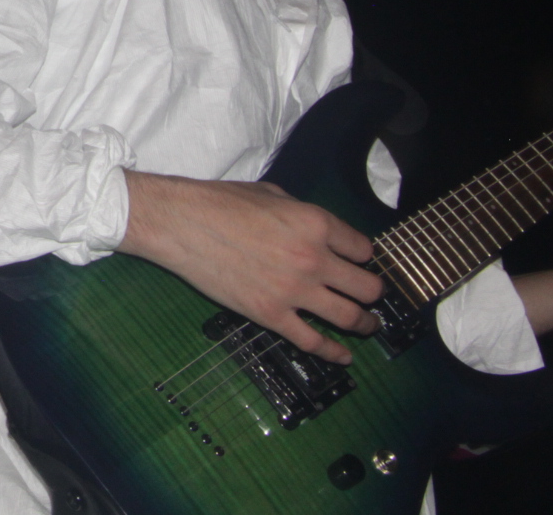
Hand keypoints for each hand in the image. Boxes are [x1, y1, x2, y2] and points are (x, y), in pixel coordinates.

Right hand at [120, 171, 384, 363]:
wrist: (180, 224)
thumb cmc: (219, 202)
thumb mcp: (270, 195)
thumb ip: (301, 214)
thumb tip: (315, 231)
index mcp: (315, 224)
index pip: (363, 249)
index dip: (363, 256)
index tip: (359, 262)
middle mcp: (314, 259)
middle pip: (368, 287)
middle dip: (372, 293)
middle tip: (368, 295)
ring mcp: (294, 291)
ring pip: (350, 317)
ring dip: (365, 324)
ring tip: (367, 325)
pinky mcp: (272, 315)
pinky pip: (313, 341)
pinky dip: (334, 353)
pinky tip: (343, 357)